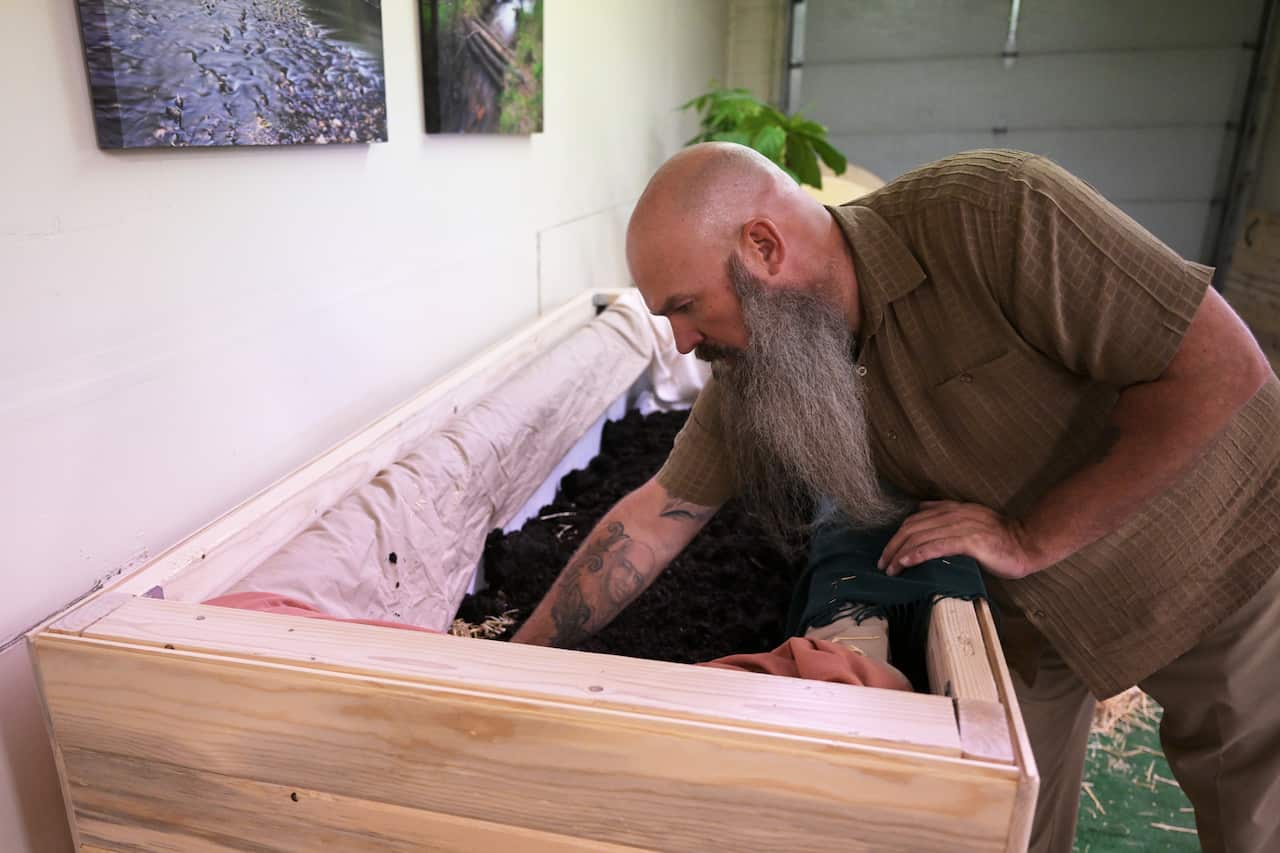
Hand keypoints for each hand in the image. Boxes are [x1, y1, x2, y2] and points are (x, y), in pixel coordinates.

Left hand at [878, 500, 1043, 579]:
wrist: (1027, 543)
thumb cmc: (1000, 538)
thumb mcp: (971, 519)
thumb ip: (947, 514)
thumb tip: (921, 509)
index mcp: (952, 508)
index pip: (915, 519)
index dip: (897, 535)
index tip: (888, 552)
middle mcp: (953, 514)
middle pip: (912, 528)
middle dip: (893, 546)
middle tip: (882, 563)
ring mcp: (960, 526)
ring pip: (919, 537)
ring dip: (899, 553)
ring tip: (889, 568)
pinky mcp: (968, 541)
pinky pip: (935, 546)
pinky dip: (916, 554)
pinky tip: (904, 563)